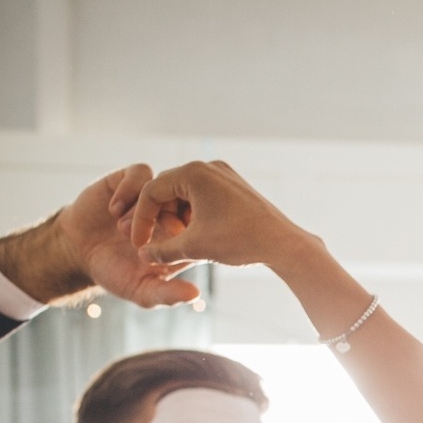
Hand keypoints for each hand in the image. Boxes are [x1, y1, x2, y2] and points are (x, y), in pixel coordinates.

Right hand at [0, 165, 198, 307]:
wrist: (80, 252)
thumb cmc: (116, 274)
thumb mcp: (143, 292)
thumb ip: (168, 295)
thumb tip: (195, 294)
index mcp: (182, 237)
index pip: (201, 227)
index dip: (189, 235)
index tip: (170, 248)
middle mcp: (170, 212)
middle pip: (186, 202)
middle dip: (166, 219)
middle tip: (145, 238)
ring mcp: (151, 195)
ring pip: (164, 186)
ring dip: (143, 208)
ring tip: (122, 229)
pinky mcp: (129, 180)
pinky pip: (141, 172)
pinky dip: (128, 189)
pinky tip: (114, 211)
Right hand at [128, 160, 314, 272]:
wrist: (283, 243)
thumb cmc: (239, 242)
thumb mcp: (194, 247)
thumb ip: (163, 251)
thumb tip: (143, 255)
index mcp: (193, 173)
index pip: (151, 192)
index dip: (141, 220)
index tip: (140, 243)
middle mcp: (207, 166)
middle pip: (167, 190)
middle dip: (161, 218)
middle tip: (163, 243)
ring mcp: (222, 174)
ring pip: (184, 195)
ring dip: (177, 218)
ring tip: (185, 241)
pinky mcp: (232, 185)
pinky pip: (202, 196)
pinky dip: (194, 215)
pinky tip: (200, 235)